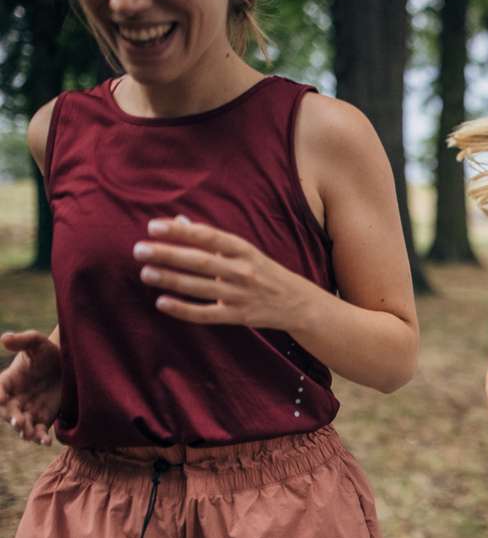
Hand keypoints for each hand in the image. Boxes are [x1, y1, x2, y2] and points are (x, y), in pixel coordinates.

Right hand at [0, 331, 62, 445]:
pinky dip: (40, 438)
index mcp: (8, 381)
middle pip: (7, 412)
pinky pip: (39, 431)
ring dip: (24, 430)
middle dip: (11, 417)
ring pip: (21, 425)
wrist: (68, 365)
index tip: (1, 399)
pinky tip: (46, 442)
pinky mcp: (43, 419)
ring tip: (30, 434)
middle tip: (18, 420)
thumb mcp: (36, 342)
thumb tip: (4, 338)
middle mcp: (15, 398)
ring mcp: (28, 410)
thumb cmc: (49, 352)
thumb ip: (22, 340)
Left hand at [135, 216, 317, 330]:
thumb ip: (210, 239)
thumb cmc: (264, 272)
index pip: (208, 236)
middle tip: (139, 250)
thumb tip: (177, 221)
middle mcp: (242, 271)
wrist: (298, 303)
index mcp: (244, 250)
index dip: (180, 231)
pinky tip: (162, 302)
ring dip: (170, 280)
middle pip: (200, 261)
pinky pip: (206, 314)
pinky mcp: (238, 316)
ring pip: (200, 287)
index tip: (153, 227)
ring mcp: (240, 295)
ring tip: (145, 273)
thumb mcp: (243, 252)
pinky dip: (183, 309)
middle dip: (168, 254)